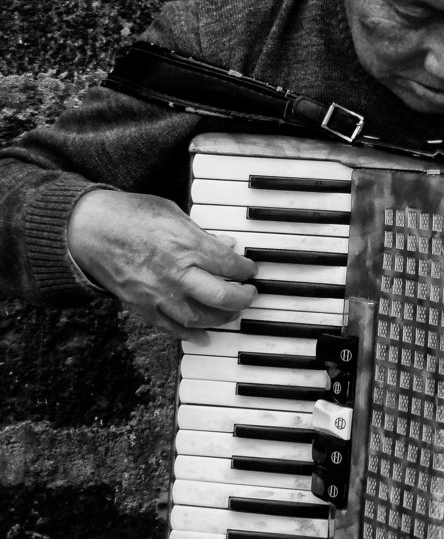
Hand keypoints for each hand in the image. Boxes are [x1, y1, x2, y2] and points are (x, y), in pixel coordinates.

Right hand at [68, 190, 256, 342]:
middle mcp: (176, 273)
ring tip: (232, 312)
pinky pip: (171, 328)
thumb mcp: (173, 213)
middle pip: (223, 297)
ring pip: (200, 318)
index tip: (250, 269)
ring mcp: (159, 294)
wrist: (87, 229)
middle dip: (244, 298)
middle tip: (250, 294)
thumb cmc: (130, 214)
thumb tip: (227, 244)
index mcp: (188, 246)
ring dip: (222, 318)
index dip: (247, 269)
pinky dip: (191, 335)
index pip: (231, 265)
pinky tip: (205, 337)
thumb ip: (202, 233)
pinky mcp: (142, 306)